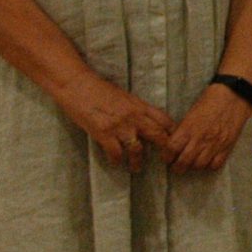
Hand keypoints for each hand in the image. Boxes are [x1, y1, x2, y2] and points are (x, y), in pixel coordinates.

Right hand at [59, 75, 173, 171]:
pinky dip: (116, 160)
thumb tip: (144, 121)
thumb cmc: (98, 89)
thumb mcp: (124, 96)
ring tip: (136, 168)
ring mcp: (119, 125)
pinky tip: (116, 163)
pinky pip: (115, 152)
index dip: (172, 132)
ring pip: (137, 149)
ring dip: (137, 161)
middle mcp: (133, 116)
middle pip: (157, 135)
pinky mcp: (103, 132)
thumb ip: (135, 109)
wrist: (77, 84)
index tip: (175, 142)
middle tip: (164, 160)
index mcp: (140, 105)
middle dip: (164, 149)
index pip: (164, 120)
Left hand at [163, 83, 251, 172]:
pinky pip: (216, 164)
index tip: (167, 158)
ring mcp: (214, 144)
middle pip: (184, 161)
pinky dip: (210, 166)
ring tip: (191, 164)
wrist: (234, 95)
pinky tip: (207, 161)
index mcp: (189, 127)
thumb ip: (184, 128)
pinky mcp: (227, 146)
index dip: (167, 156)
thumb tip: (177, 141)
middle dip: (177, 167)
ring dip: (193, 167)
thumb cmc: (211, 100)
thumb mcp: (192, 112)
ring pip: (199, 165)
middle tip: (176, 167)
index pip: (172, 148)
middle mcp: (200, 138)